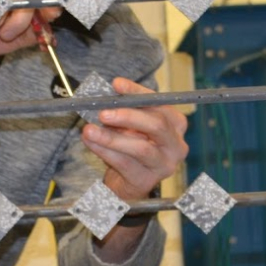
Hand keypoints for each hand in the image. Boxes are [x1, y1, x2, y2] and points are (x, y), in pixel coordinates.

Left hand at [81, 77, 187, 204]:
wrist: (127, 181)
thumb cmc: (131, 146)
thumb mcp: (130, 125)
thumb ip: (123, 110)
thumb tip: (104, 96)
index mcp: (176, 124)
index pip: (159, 103)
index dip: (137, 93)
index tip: (117, 84)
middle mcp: (176, 145)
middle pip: (157, 125)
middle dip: (128, 116)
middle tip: (103, 113)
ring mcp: (164, 165)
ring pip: (140, 148)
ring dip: (111, 138)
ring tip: (89, 130)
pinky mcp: (147, 181)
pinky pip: (126, 164)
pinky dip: (105, 152)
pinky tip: (91, 143)